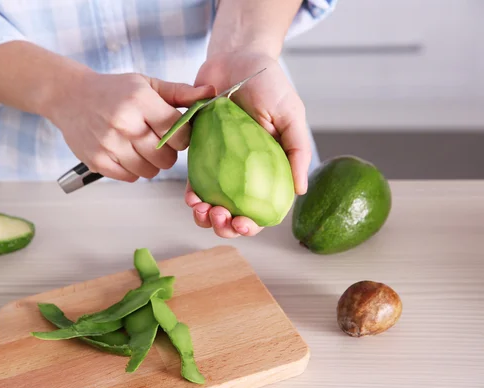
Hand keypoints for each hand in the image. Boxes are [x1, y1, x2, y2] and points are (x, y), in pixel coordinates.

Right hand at [47, 69, 214, 181]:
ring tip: (142, 147)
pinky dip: (134, 170)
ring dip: (152, 163)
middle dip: (169, 152)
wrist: (70, 97)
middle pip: (166, 156)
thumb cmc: (114, 90)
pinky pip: (131, 177)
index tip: (176, 132)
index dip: (183, 135)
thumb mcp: (146, 84)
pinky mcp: (98, 161)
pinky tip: (127, 154)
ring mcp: (109, 144)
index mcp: (140, 100)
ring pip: (150, 170)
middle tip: (159, 141)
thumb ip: (180, 92)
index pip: (177, 131)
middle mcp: (124, 123)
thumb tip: (211, 94)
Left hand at [188, 51, 310, 237]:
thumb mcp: (290, 114)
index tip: (244, 225)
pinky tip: (190, 198)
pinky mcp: (202, 154)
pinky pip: (195, 182)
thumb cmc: (268, 85)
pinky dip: (192, 196)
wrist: (235, 59)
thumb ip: (297, 150)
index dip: (254, 224)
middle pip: (236, 211)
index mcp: (271, 168)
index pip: (264, 206)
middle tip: (220, 218)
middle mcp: (246, 172)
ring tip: (202, 211)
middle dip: (226, 225)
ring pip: (213, 203)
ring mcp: (222, 165)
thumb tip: (299, 191)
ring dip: (206, 216)